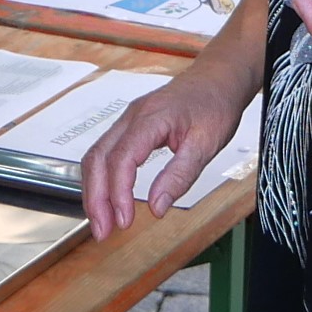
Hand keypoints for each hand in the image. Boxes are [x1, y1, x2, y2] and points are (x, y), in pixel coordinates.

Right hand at [78, 60, 255, 238]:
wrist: (217, 79)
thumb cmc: (214, 105)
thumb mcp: (206, 145)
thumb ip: (180, 176)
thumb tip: (157, 207)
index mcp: (151, 119)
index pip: (121, 158)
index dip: (118, 192)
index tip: (125, 221)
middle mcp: (131, 117)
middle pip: (97, 158)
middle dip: (95, 198)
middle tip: (103, 232)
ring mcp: (127, 120)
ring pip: (96, 156)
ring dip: (94, 191)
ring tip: (102, 222)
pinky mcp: (129, 127)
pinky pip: (105, 153)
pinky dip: (102, 179)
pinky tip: (109, 199)